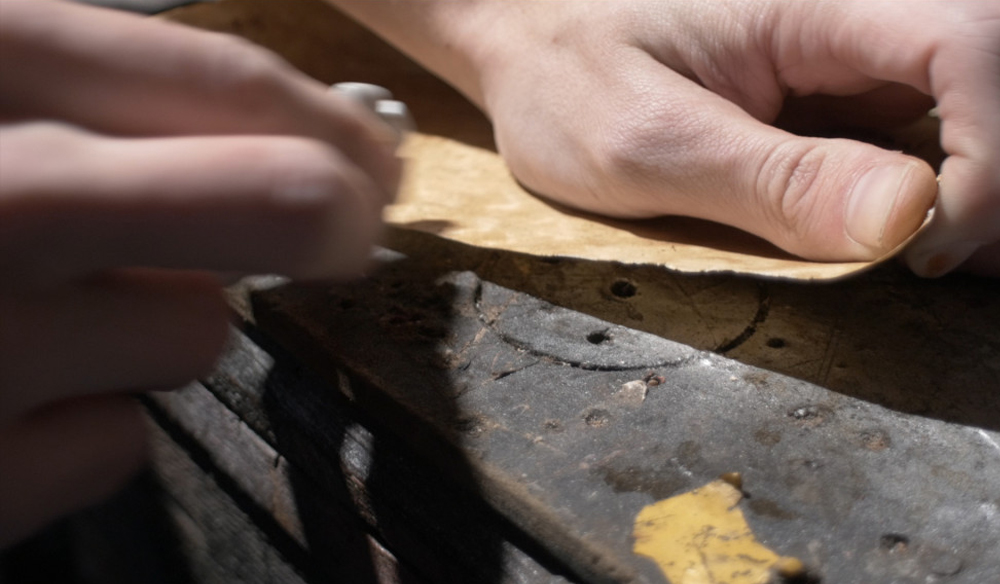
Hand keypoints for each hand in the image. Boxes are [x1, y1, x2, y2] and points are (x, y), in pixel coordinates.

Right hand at [0, 0, 399, 545]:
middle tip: (344, 222)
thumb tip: (269, 138)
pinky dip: (68, 433)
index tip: (373, 149)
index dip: (308, 108)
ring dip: (147, 328)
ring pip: (188, 334)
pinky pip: (106, 447)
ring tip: (20, 324)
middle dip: (317, 207)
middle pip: (263, 197)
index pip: (187, 71)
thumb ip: (54, 100)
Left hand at [335, 0, 997, 274]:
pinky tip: (900, 246)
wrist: (526, 44)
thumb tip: (906, 220)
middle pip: (983, 81)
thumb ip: (769, 181)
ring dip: (966, 197)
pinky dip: (926, 201)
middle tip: (944, 267)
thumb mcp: (645, 141)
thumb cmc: (565, 74)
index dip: (990, 149)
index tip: (933, 244)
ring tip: (929, 266)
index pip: (966, 44)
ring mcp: (842, 64)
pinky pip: (910, 144)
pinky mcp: (829, 102)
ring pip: (956, 118)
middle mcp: (845, 23)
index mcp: (810, 7)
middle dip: (989, 182)